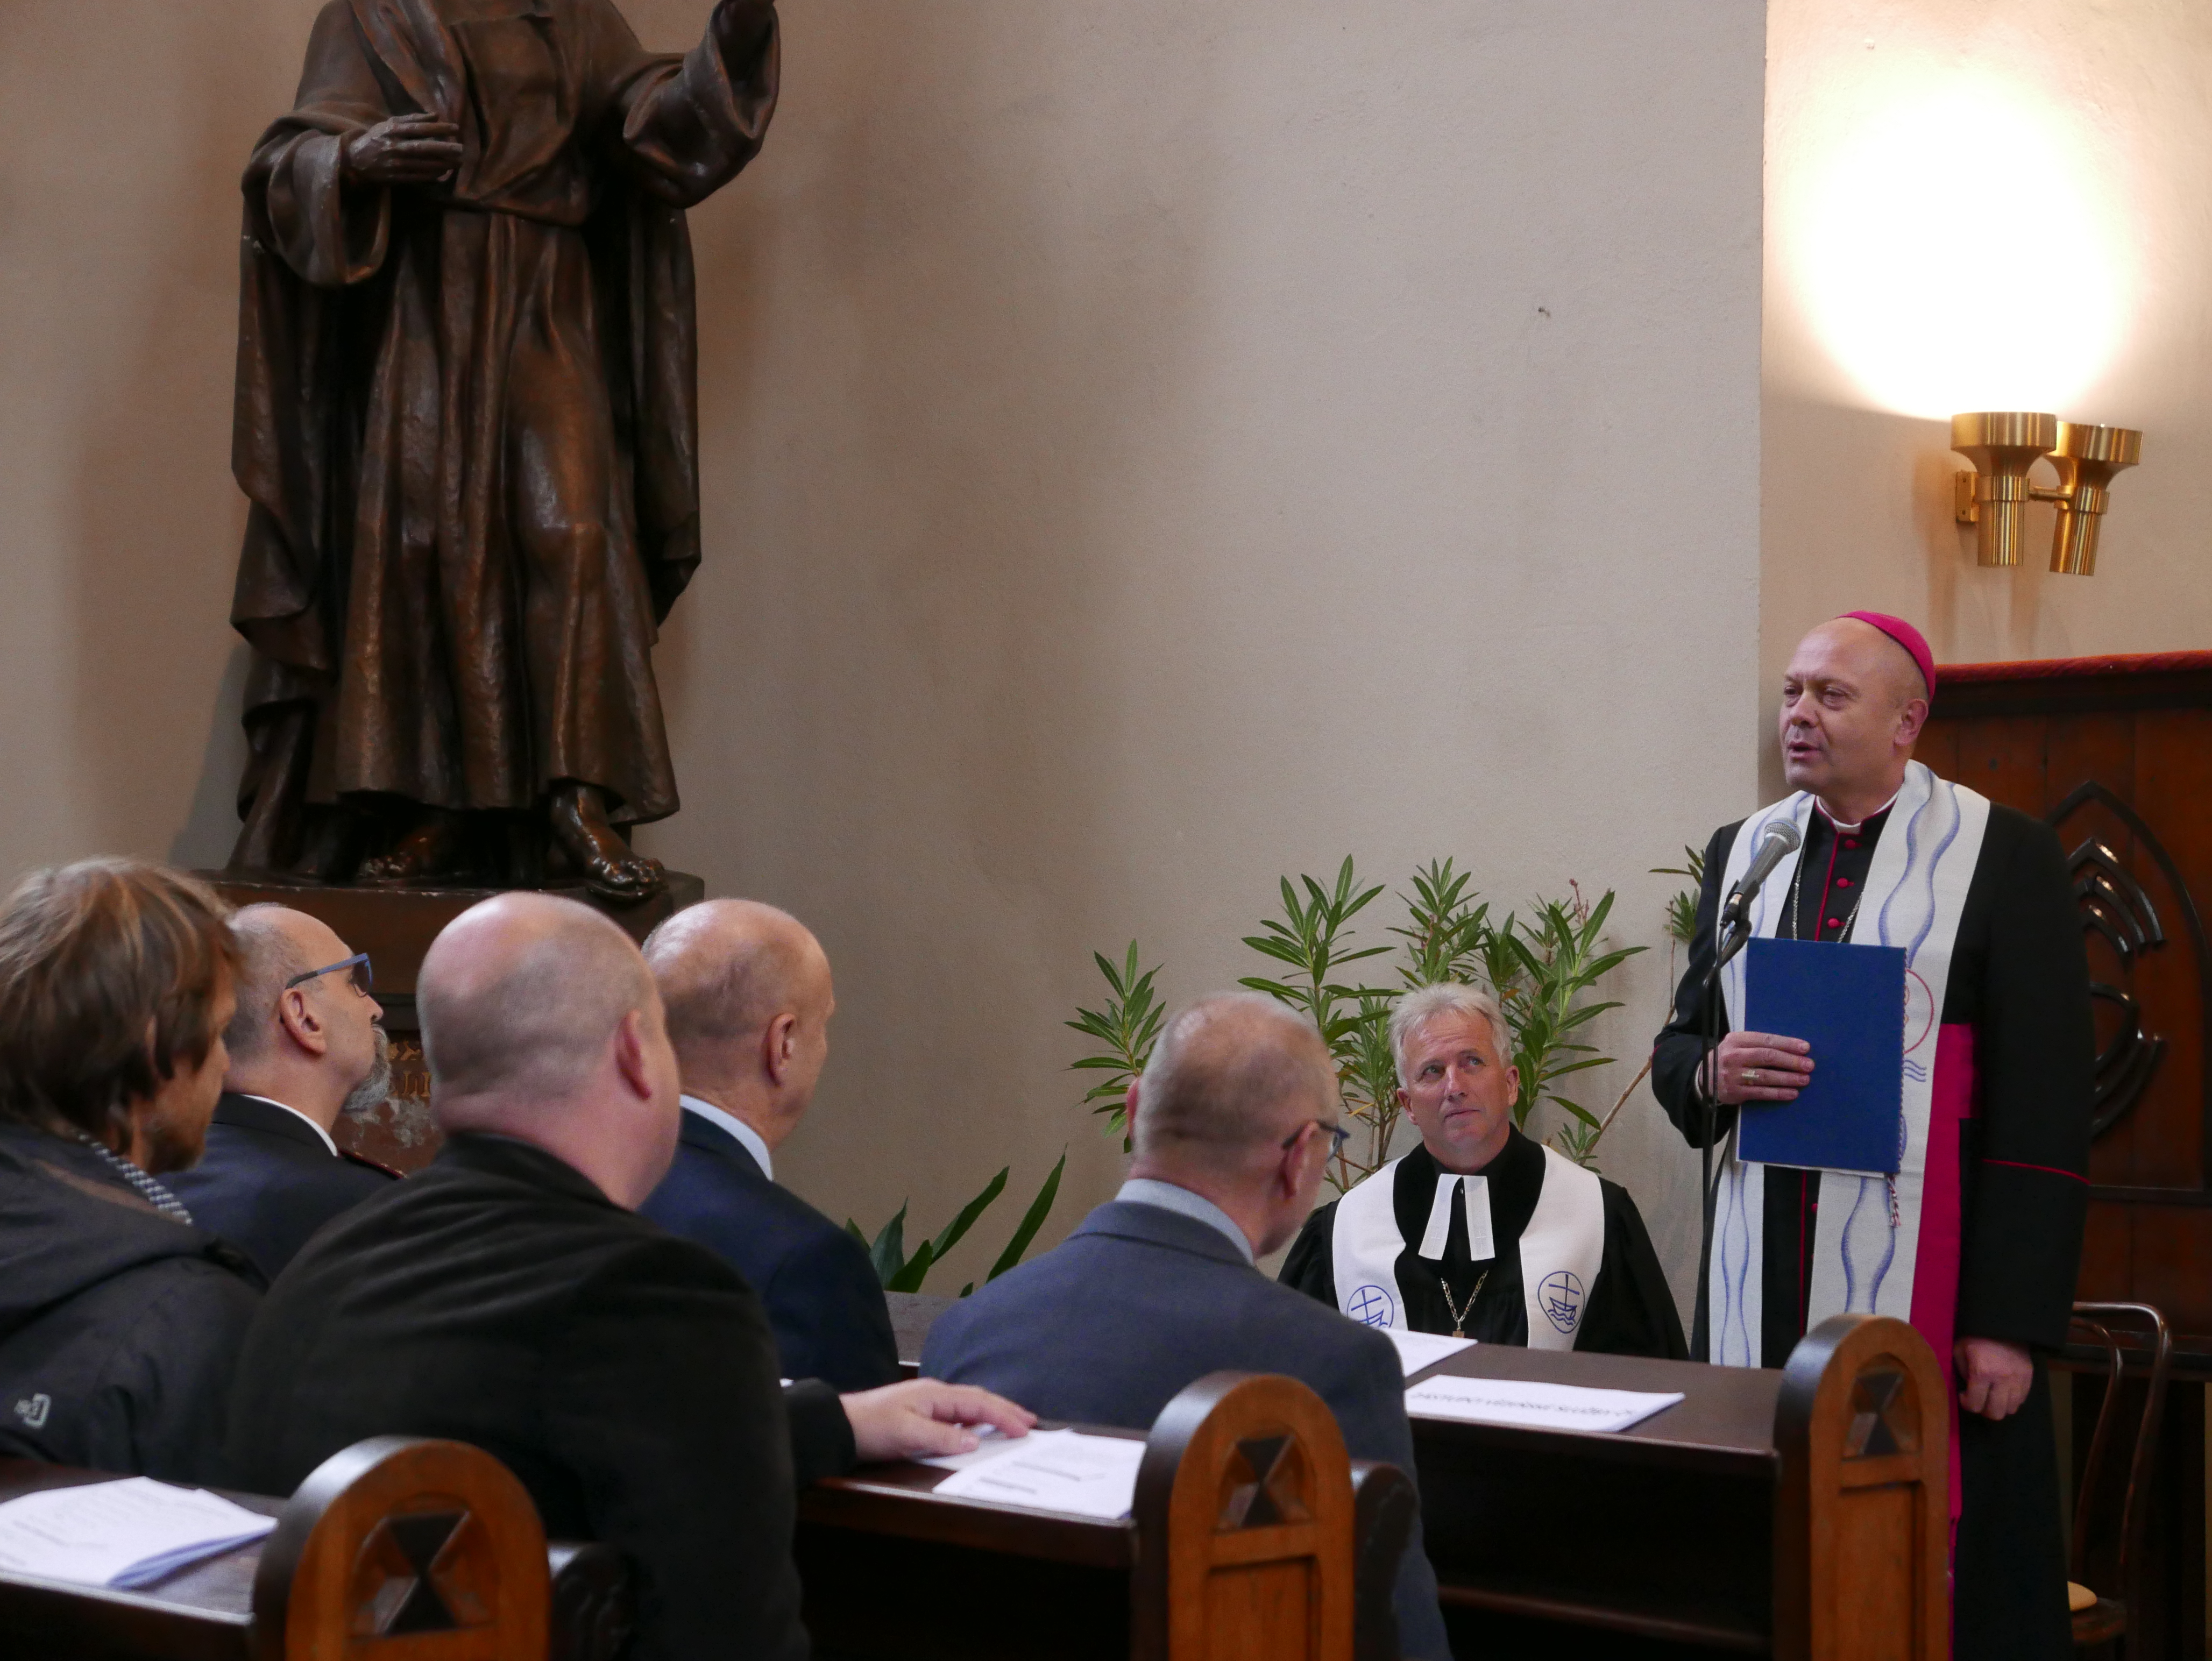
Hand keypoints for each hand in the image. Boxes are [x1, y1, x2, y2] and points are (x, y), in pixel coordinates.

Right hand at [341, 115, 462, 186]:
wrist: (355, 160)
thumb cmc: (377, 139)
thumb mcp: (390, 125)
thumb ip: (412, 119)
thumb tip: (435, 115)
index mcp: (392, 130)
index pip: (419, 128)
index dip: (438, 128)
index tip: (456, 128)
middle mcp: (394, 146)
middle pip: (422, 147)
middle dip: (443, 148)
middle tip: (461, 149)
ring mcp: (394, 163)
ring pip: (422, 164)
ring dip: (441, 164)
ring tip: (457, 162)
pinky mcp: (395, 178)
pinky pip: (417, 177)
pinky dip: (431, 175)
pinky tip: (443, 173)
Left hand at [840, 1379, 1036, 1461]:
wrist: (840, 1424)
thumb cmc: (871, 1426)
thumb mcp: (907, 1434)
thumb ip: (942, 1437)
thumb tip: (975, 1443)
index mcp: (935, 1394)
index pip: (978, 1404)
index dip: (1003, 1416)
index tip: (1024, 1429)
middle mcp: (935, 1395)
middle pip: (978, 1400)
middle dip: (1005, 1410)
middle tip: (1030, 1422)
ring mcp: (927, 1403)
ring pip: (968, 1407)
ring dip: (992, 1414)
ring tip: (1012, 1424)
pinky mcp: (920, 1414)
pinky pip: (956, 1415)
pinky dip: (974, 1421)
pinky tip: (978, 1431)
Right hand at [1708, 1031, 1812, 1103]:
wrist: (1705, 1078)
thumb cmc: (1730, 1058)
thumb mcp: (1737, 1044)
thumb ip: (1758, 1044)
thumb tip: (1792, 1048)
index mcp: (1736, 1040)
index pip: (1765, 1040)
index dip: (1786, 1044)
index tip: (1805, 1048)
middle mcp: (1733, 1056)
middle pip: (1766, 1057)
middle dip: (1790, 1061)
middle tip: (1809, 1065)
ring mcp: (1733, 1075)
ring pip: (1765, 1076)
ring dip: (1787, 1078)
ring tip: (1804, 1079)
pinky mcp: (1735, 1092)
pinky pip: (1760, 1093)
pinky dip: (1778, 1093)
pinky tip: (1792, 1093)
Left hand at [1955, 1337, 2033, 1419]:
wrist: (2002, 1323)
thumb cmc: (1975, 1336)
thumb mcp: (1959, 1351)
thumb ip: (1962, 1373)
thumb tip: (1968, 1390)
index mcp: (1982, 1373)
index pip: (1975, 1404)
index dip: (1966, 1404)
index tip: (1964, 1396)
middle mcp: (2002, 1380)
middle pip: (1995, 1413)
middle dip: (1983, 1409)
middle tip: (1979, 1399)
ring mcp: (2018, 1380)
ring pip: (2011, 1409)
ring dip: (1999, 1406)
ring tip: (1992, 1396)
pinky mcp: (2029, 1377)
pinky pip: (2022, 1400)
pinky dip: (2011, 1400)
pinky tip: (2003, 1390)